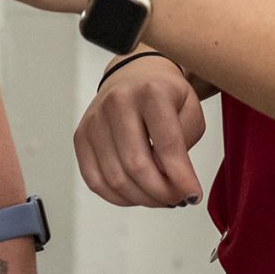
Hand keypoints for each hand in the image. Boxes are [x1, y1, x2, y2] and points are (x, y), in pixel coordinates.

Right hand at [75, 56, 204, 207]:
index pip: (166, 145)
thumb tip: (169, 179)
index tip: (193, 195)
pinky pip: (95, 181)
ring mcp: (95, 119)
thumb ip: (183, 142)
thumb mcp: (190, 109)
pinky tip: (136, 194)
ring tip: (160, 198)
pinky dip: (118, 197)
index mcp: (151, 91)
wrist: (134, 74)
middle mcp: (118, 102)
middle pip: (137, 165)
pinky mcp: (81, 136)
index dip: (181, 178)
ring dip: (142, 198)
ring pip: (116, 178)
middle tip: (177, 199)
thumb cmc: (165, 94)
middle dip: (161, 192)